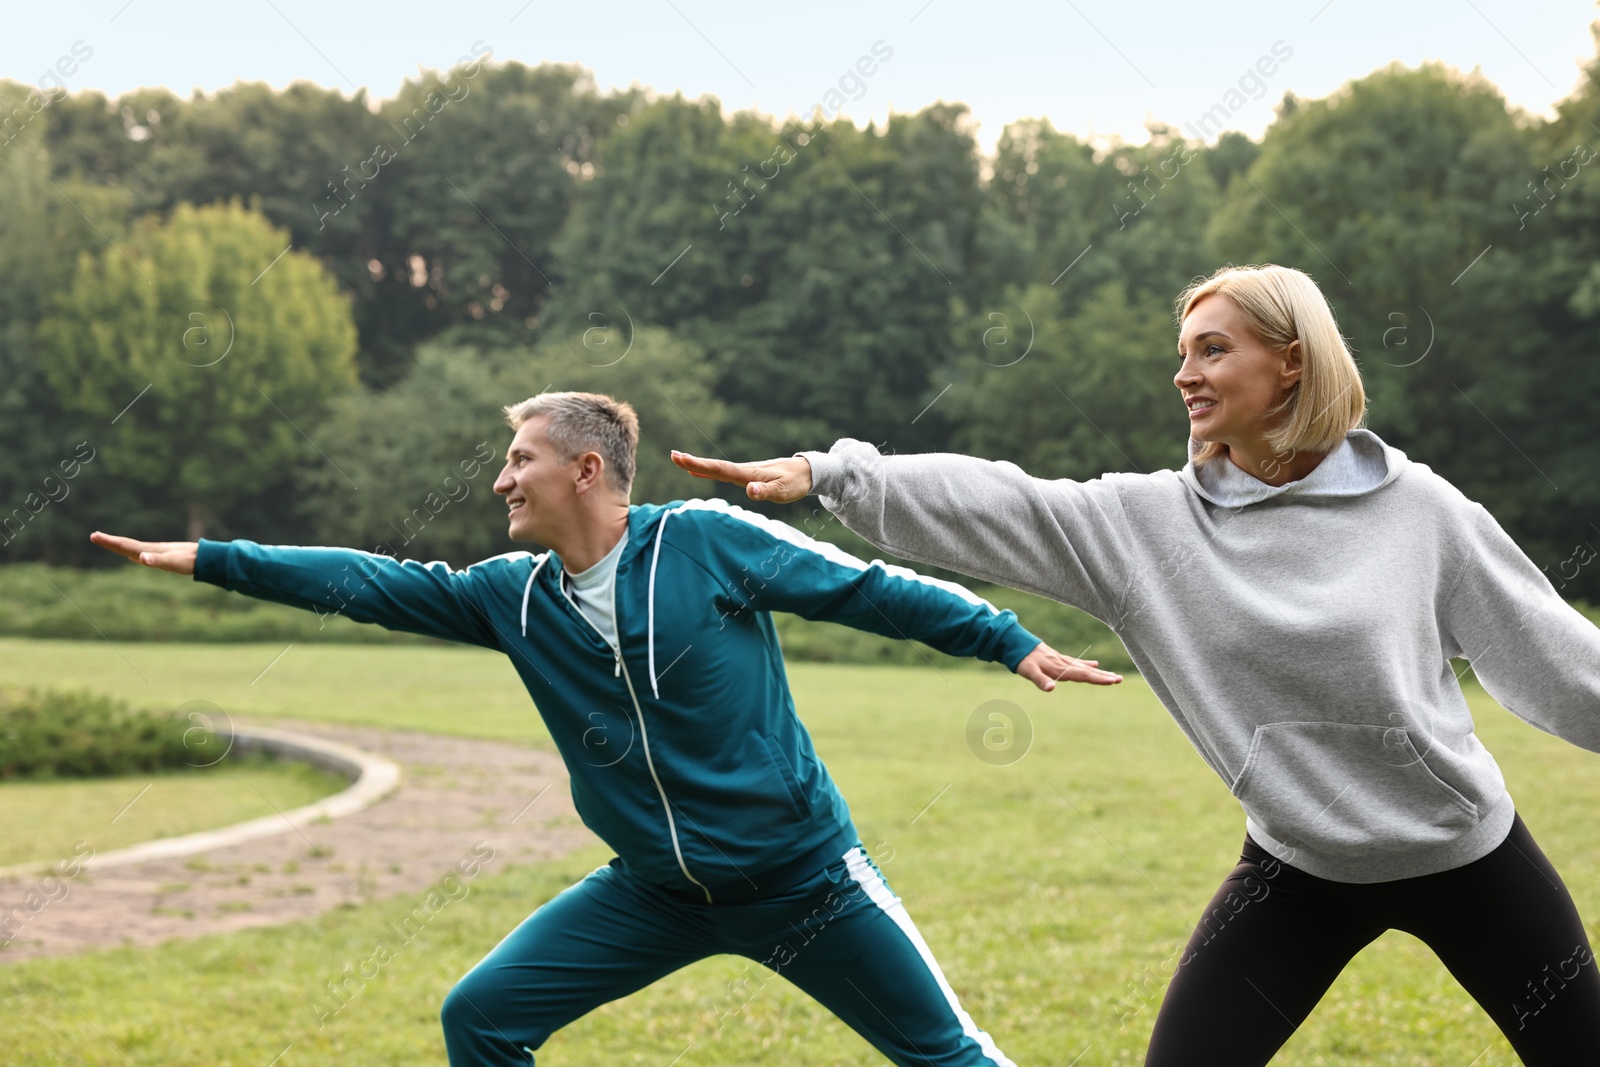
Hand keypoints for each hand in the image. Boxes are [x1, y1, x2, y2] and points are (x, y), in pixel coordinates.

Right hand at [90, 531, 197, 574]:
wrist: (206, 557)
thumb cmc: (188, 561)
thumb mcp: (172, 563)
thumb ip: (156, 561)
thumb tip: (140, 558)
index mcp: (149, 551)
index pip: (125, 545)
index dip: (109, 542)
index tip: (94, 535)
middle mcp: (151, 550)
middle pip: (127, 544)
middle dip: (110, 542)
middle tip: (94, 536)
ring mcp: (157, 552)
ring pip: (134, 548)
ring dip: (120, 545)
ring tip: (108, 541)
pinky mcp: (164, 557)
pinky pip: (145, 554)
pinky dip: (135, 554)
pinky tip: (135, 556)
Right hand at [670, 451, 812, 503]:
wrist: (806, 471)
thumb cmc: (795, 483)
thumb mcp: (783, 491)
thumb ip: (766, 492)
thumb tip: (749, 491)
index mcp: (748, 474)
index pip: (719, 470)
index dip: (699, 466)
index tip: (681, 459)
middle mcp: (743, 471)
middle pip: (714, 467)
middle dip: (693, 462)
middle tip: (672, 456)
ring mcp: (744, 472)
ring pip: (717, 469)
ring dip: (697, 465)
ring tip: (679, 461)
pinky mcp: (747, 475)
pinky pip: (723, 473)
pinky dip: (708, 472)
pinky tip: (699, 473)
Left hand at [1016, 642, 1122, 689]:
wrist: (1018, 645)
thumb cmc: (1023, 661)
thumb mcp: (1029, 672)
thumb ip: (1040, 680)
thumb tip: (1051, 688)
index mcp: (1060, 669)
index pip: (1083, 675)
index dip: (1097, 678)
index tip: (1112, 680)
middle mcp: (1065, 664)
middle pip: (1088, 671)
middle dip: (1104, 676)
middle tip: (1120, 680)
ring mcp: (1063, 661)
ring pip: (1085, 667)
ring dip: (1099, 672)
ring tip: (1114, 676)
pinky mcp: (1060, 659)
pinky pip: (1077, 663)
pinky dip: (1087, 664)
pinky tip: (1095, 665)